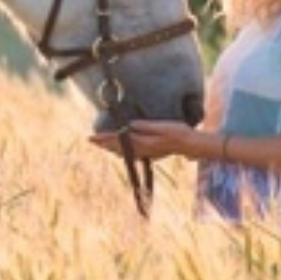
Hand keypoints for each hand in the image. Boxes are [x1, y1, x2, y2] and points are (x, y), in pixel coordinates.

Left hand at [88, 119, 204, 161]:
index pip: (120, 139)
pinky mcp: (151, 153)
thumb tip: (130, 125)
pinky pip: (132, 154)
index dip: (106, 137)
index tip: (93, 137)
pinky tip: (120, 154)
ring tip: (101, 145)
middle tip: (90, 140)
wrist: (190, 144)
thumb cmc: (178, 132)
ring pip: (124, 152)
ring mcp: (146, 152)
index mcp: (143, 141)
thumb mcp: (163, 126)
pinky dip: (123, 153)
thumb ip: (146, 126)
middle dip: (104, 143)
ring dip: (111, 148)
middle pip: (119, 146)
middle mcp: (142, 148)